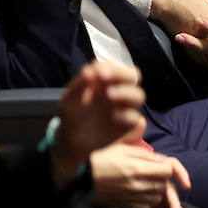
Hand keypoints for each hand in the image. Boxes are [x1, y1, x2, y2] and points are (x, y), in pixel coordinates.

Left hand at [52, 62, 146, 185]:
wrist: (69, 141)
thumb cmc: (71, 115)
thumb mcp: (69, 99)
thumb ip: (79, 84)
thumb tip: (89, 71)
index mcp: (106, 82)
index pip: (118, 67)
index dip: (112, 66)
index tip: (99, 73)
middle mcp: (119, 92)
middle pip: (134, 77)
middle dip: (122, 74)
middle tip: (105, 78)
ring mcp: (124, 109)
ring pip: (138, 95)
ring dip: (126, 92)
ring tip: (109, 94)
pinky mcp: (126, 127)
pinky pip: (136, 120)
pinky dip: (128, 115)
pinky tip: (113, 116)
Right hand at [91, 140, 193, 207]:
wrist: (82, 181)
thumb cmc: (100, 159)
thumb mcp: (117, 145)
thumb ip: (135, 138)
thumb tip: (143, 123)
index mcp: (138, 167)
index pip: (169, 169)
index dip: (180, 172)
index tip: (187, 182)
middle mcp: (140, 185)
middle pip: (166, 184)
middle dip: (163, 178)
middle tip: (152, 172)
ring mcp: (136, 199)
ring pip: (159, 196)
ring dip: (158, 190)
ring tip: (145, 182)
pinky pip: (150, 207)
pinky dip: (150, 201)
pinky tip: (140, 194)